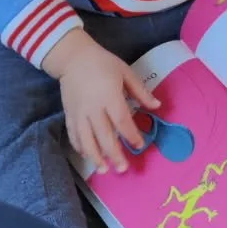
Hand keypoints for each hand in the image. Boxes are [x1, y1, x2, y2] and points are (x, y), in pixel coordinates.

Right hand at [43, 29, 159, 174]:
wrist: (72, 57)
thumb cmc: (102, 63)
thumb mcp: (125, 72)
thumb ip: (141, 91)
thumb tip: (157, 106)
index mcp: (109, 96)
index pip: (121, 121)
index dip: (131, 136)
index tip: (139, 145)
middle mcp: (93, 108)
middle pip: (104, 136)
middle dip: (114, 154)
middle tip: (122, 169)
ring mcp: (79, 113)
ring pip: (86, 140)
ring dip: (95, 157)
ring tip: (103, 170)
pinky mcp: (69, 114)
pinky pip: (73, 135)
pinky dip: (80, 147)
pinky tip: (88, 156)